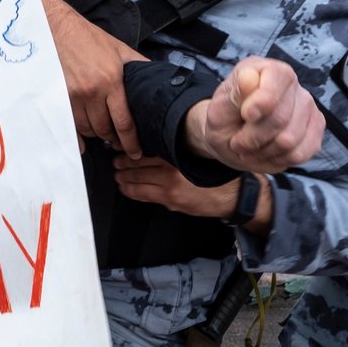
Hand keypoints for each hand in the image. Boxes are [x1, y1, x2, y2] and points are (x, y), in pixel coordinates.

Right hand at [40, 0, 143, 155]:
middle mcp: (93, 91)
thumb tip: (157, 79)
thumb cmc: (90, 39)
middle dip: (113, 138)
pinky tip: (84, 141)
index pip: (124, 121)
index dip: (131, 142)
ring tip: (102, 130)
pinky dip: (78, 136)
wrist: (59, 29)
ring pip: (88, 129)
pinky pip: (71, 125)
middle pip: (105, 130)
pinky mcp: (59, 97)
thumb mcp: (120, 50)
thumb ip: (138, 66)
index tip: (135, 152)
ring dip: (96, 133)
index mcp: (112, 81)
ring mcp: (73, 96)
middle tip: (118, 140)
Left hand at [113, 156, 238, 218]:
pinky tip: (125, 188)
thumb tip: (153, 150)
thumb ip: (175, 153)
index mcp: (178, 154)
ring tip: (117, 175)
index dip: (129, 147)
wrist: (232, 195)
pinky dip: (130, 191)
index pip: (146, 148)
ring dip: (123, 177)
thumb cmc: (216, 174)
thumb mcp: (196, 155)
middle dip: (122, 163)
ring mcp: (169, 186)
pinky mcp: (170, 200)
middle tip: (115, 161)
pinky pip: (142, 195)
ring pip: (136, 180)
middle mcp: (172, 169)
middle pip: (137, 163)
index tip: (120, 146)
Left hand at [186, 56, 324, 172]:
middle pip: (280, 118)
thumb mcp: (219, 108)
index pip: (277, 80)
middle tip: (238, 142)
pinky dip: (278, 160)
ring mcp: (307, 105)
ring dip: (263, 152)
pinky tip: (267, 154)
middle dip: (253, 138)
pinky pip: (301, 153)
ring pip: (290, 140)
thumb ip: (235, 94)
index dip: (262, 102)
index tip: (246, 115)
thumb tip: (249, 77)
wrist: (232, 139)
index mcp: (266, 69)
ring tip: (250, 149)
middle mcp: (291, 83)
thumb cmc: (226, 120)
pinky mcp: (315, 127)